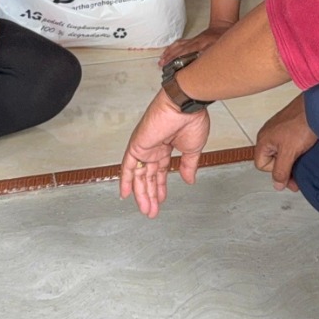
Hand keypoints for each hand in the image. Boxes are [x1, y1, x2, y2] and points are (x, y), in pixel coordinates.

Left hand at [119, 89, 210, 217]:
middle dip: (150, 195)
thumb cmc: (191, 120)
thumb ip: (188, 165)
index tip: (161, 199)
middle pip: (149, 176)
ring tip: (146, 209)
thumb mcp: (193, 149)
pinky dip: (126, 180)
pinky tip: (126, 193)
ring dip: (142, 193)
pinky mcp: (137, 146)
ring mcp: (144, 147)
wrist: (185, 107)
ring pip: (139, 175)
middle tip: (152, 210)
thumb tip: (189, 179)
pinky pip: (128, 166)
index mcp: (166, 147)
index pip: (160, 172)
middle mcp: (153, 148)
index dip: (160, 187)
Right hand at [158, 24, 229, 66]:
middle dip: (169, 57)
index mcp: (200, 44)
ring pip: (177, 46)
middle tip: (161, 64)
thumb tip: (203, 59)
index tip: (170, 64)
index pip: (185, 51)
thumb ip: (211, 52)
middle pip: (178, 49)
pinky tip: (168, 52)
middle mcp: (193, 42)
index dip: (176, 58)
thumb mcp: (220, 45)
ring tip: (161, 61)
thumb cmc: (222, 36)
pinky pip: (179, 43)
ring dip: (168, 53)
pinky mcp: (191, 40)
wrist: (222, 25)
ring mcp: (191, 40)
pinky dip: (172, 48)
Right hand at [254, 94, 315, 191]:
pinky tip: (305, 149)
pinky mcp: (289, 126)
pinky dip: (296, 150)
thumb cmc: (301, 123)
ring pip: (281, 152)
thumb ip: (281, 170)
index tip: (290, 172)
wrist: (317, 106)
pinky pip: (288, 144)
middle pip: (271, 160)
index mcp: (263, 140)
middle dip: (285, 168)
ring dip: (291, 159)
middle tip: (298, 175)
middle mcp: (268, 134)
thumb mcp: (290, 152)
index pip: (262, 165)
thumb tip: (277, 185)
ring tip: (303, 160)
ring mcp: (279, 129)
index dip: (276, 172)